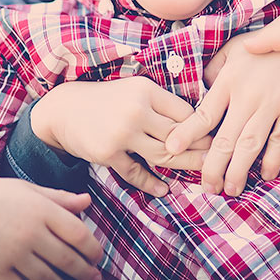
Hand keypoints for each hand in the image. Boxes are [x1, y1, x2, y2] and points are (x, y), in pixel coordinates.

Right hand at [0, 174, 102, 279]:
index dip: (93, 250)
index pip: (78, 235)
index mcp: (43, 210)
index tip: (97, 257)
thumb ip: (61, 199)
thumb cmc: (0, 196)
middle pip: (67, 260)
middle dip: (85, 274)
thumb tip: (88, 201)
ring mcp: (12, 254)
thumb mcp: (32, 190)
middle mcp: (29, 233)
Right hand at [31, 77, 210, 195]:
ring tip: (200, 173)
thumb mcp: (135, 90)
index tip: (215, 137)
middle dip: (199, 150)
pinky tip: (164, 189)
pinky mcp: (108, 154)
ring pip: (162, 156)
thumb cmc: (108, 99)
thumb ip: (162, 104)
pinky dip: (152, 184)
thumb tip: (198, 122)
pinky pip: (136, 173)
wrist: (64, 110)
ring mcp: (121, 134)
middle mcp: (135, 111)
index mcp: (146, 91)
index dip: (201, 127)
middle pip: (177, 136)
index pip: (184, 112)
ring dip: (183, 167)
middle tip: (215, 159)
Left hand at [165, 30, 279, 195]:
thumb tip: (200, 91)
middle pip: (226, 139)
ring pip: (251, 146)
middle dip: (213, 168)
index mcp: (230, 80)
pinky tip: (267, 174)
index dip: (186, 134)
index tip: (171, 149)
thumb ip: (216, 70)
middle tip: (207, 187)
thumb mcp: (235, 49)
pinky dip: (274, 161)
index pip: (204, 114)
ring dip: (239, 171)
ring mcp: (273, 106)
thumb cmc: (265, 47)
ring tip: (230, 188)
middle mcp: (249, 96)